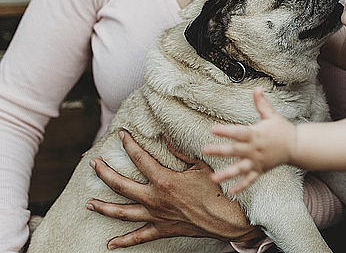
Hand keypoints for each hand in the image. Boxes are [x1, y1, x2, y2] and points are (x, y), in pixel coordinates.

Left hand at [87, 130, 261, 248]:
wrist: (224, 218)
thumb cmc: (215, 190)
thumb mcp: (199, 166)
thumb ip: (179, 151)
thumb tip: (165, 137)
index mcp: (164, 180)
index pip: (139, 158)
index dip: (129, 145)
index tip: (122, 135)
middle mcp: (154, 199)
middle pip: (120, 185)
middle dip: (104, 173)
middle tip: (94, 164)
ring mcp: (155, 216)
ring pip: (122, 212)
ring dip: (103, 207)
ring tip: (89, 203)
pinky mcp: (161, 229)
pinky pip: (138, 238)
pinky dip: (123, 241)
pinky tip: (110, 243)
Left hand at [202, 87, 295, 193]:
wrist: (296, 146)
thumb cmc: (282, 129)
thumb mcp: (271, 115)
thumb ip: (261, 103)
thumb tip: (257, 88)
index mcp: (255, 134)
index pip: (238, 132)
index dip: (226, 131)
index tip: (213, 129)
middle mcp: (254, 149)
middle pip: (234, 150)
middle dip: (219, 150)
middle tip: (205, 150)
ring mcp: (257, 161)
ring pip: (240, 169)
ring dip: (226, 174)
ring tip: (213, 178)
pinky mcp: (260, 170)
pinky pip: (250, 180)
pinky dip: (241, 186)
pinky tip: (230, 192)